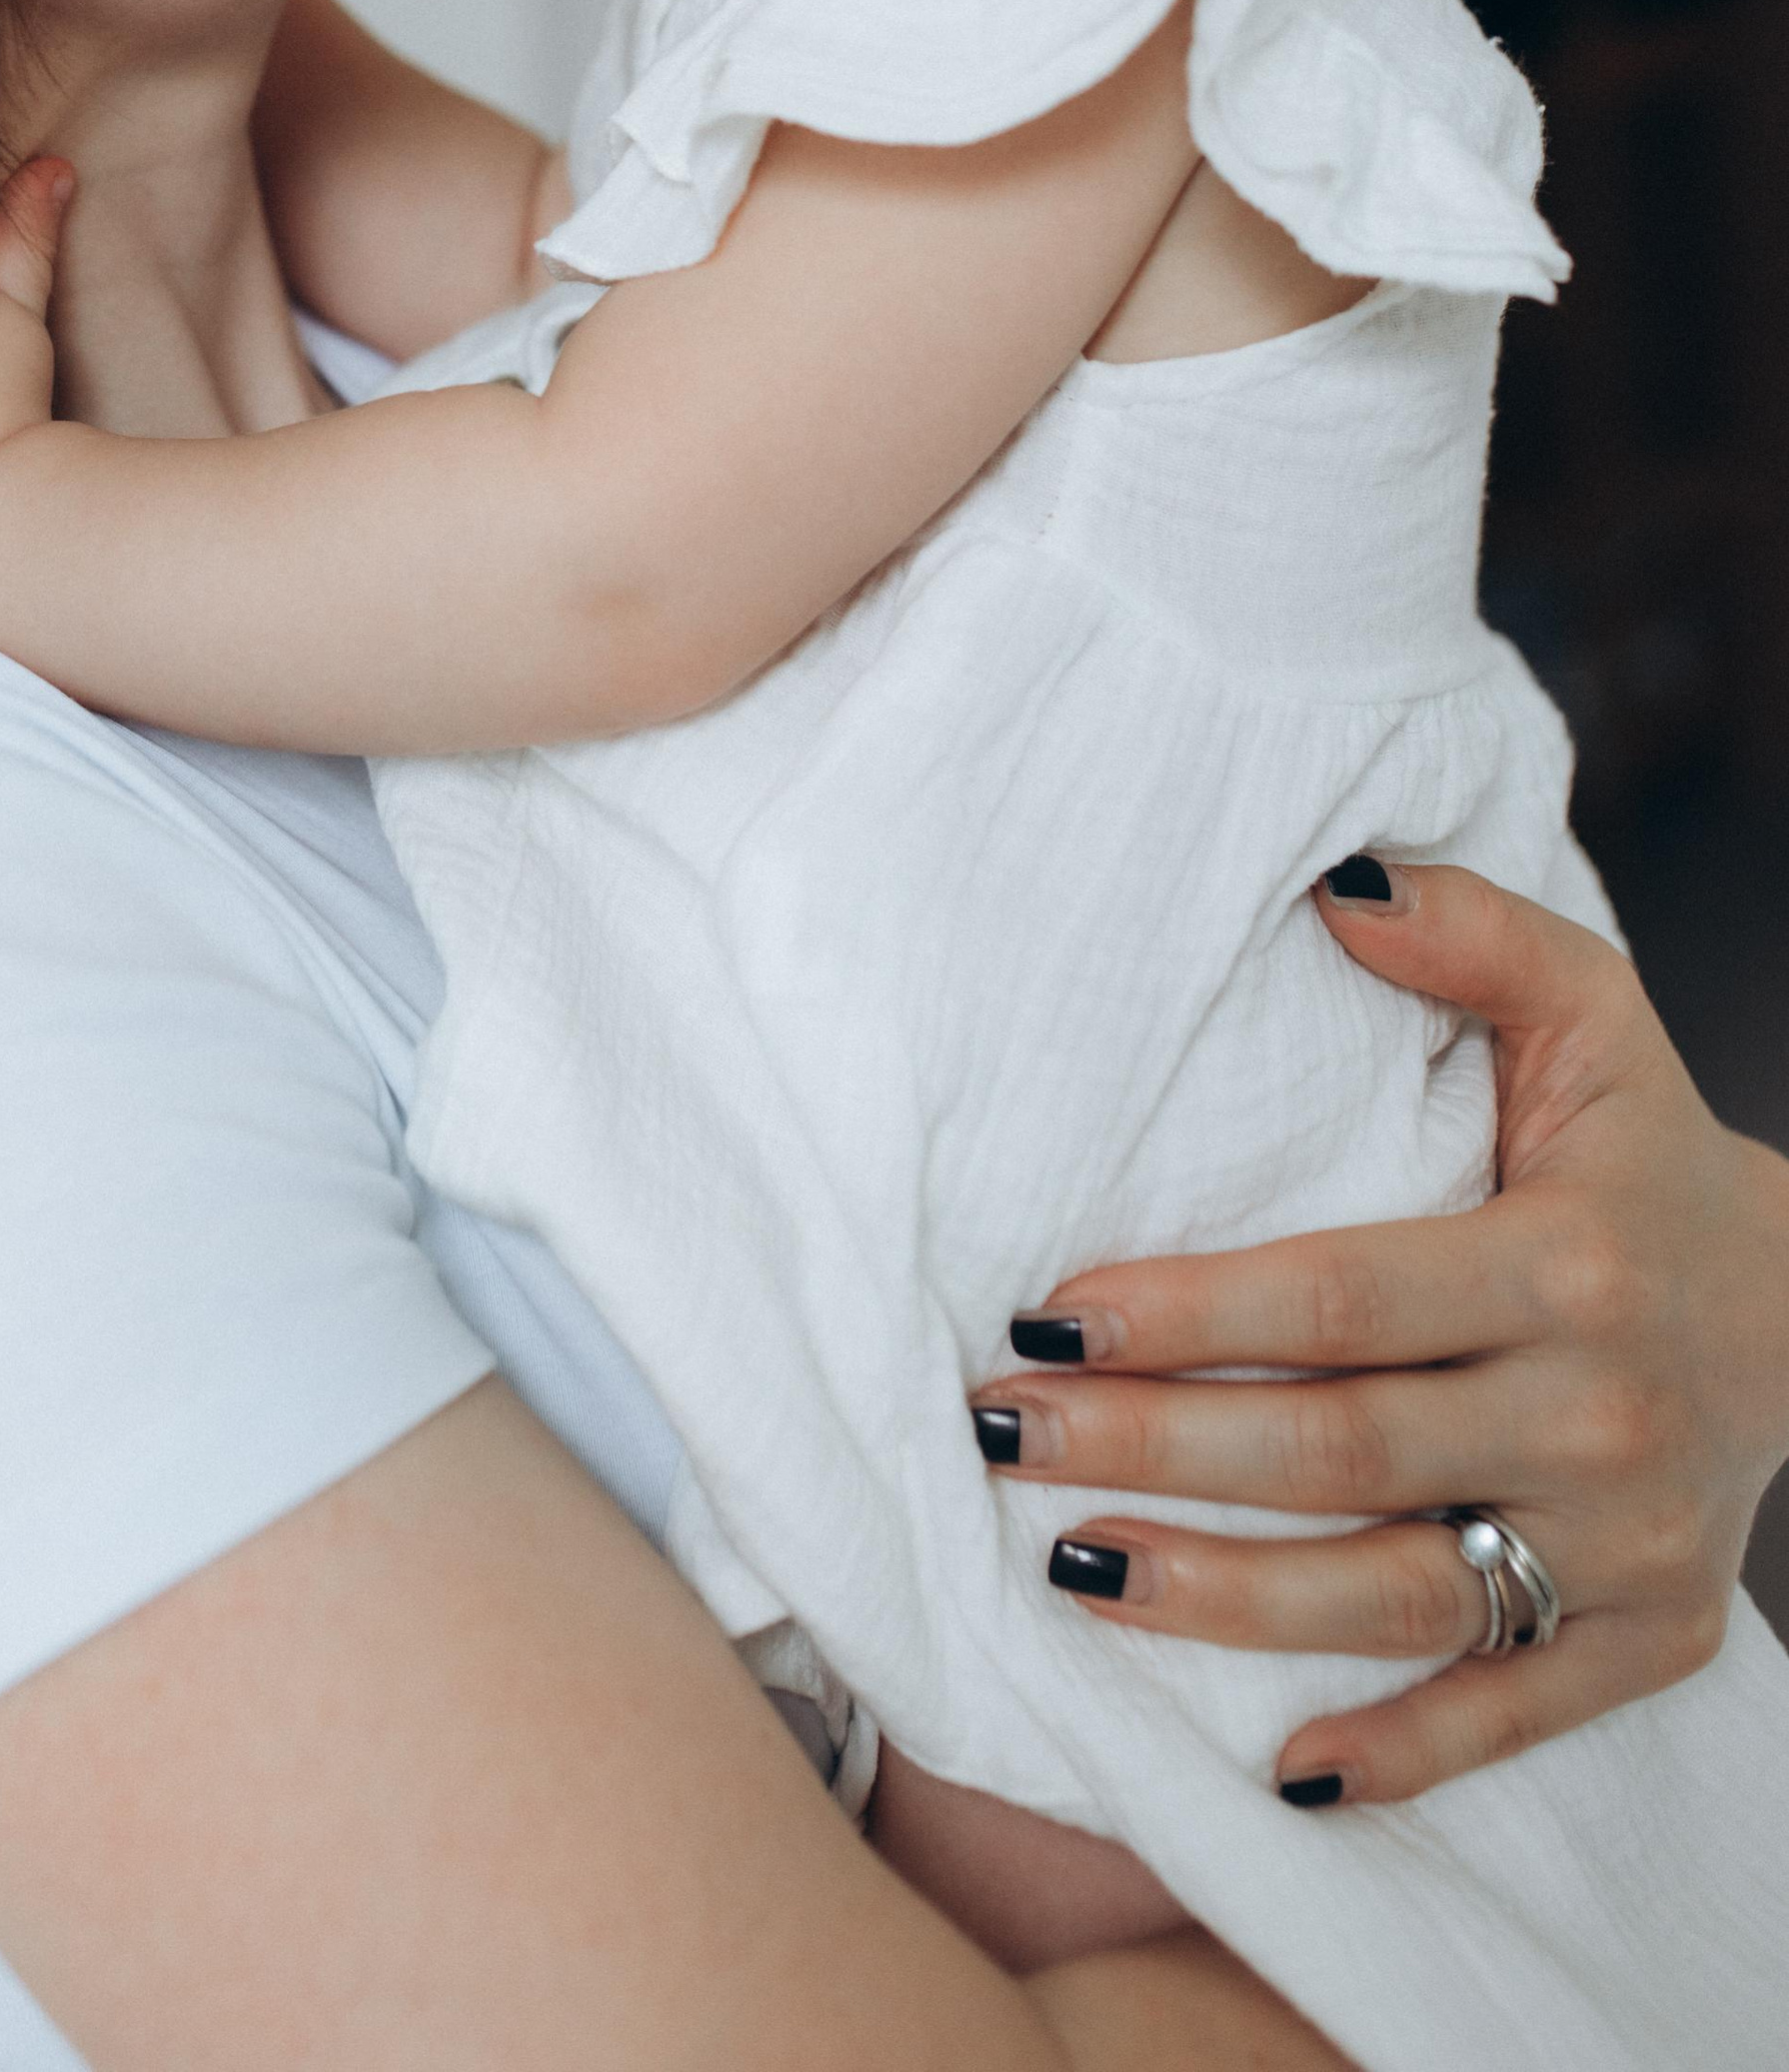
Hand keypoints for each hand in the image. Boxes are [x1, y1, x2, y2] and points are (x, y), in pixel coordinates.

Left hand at [966, 861, 1788, 1805]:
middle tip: (997, 1436)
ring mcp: (1628, 1547)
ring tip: (1066, 1568)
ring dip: (1223, 1599)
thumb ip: (1470, 932)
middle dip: (1156, 1449)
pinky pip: (1512, 1715)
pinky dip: (1400, 1750)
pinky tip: (1276, 1765)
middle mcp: (1601, 1417)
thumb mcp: (1591, 1013)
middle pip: (1341, 1451)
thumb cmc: (1640, 1151)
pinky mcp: (1651, 1643)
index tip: (1044, 1314)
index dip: (1190, 1311)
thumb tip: (1332, 883)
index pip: (1343, 1297)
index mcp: (1572, 1263)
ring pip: (1401, 1598)